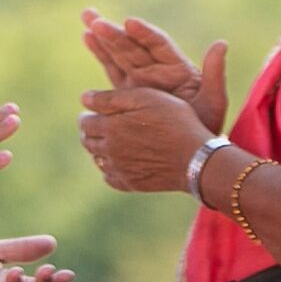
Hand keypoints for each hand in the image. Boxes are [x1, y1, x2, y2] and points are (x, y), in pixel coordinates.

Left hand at [78, 83, 209, 195]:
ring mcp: (120, 170)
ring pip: (98, 160)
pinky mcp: (132, 184)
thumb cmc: (174, 121)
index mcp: (110, 127)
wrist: (196, 157)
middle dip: (91, 131)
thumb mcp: (145, 97)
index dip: (89, 114)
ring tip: (113, 140)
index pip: (85, 122)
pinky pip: (110, 178)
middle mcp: (110, 151)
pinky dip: (110, 169)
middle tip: (102, 124)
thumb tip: (84, 99)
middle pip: (88, 141)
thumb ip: (111, 98)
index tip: (96, 111)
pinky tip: (121, 161)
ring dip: (100, 149)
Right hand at [82, 10, 226, 132]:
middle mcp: (156, 69)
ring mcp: (140, 79)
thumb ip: (215, 74)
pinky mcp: (128, 92)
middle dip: (114, 32)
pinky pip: (112, 69)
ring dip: (103, 36)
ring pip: (119, 53)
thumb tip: (222, 43)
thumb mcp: (213, 102)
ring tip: (87, 17)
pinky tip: (87, 37)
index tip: (129, 23)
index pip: (158, 45)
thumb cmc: (204, 127)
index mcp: (176, 68)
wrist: (189, 153)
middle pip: (133, 46)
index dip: (144, 34)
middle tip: (94, 19)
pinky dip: (101, 53)